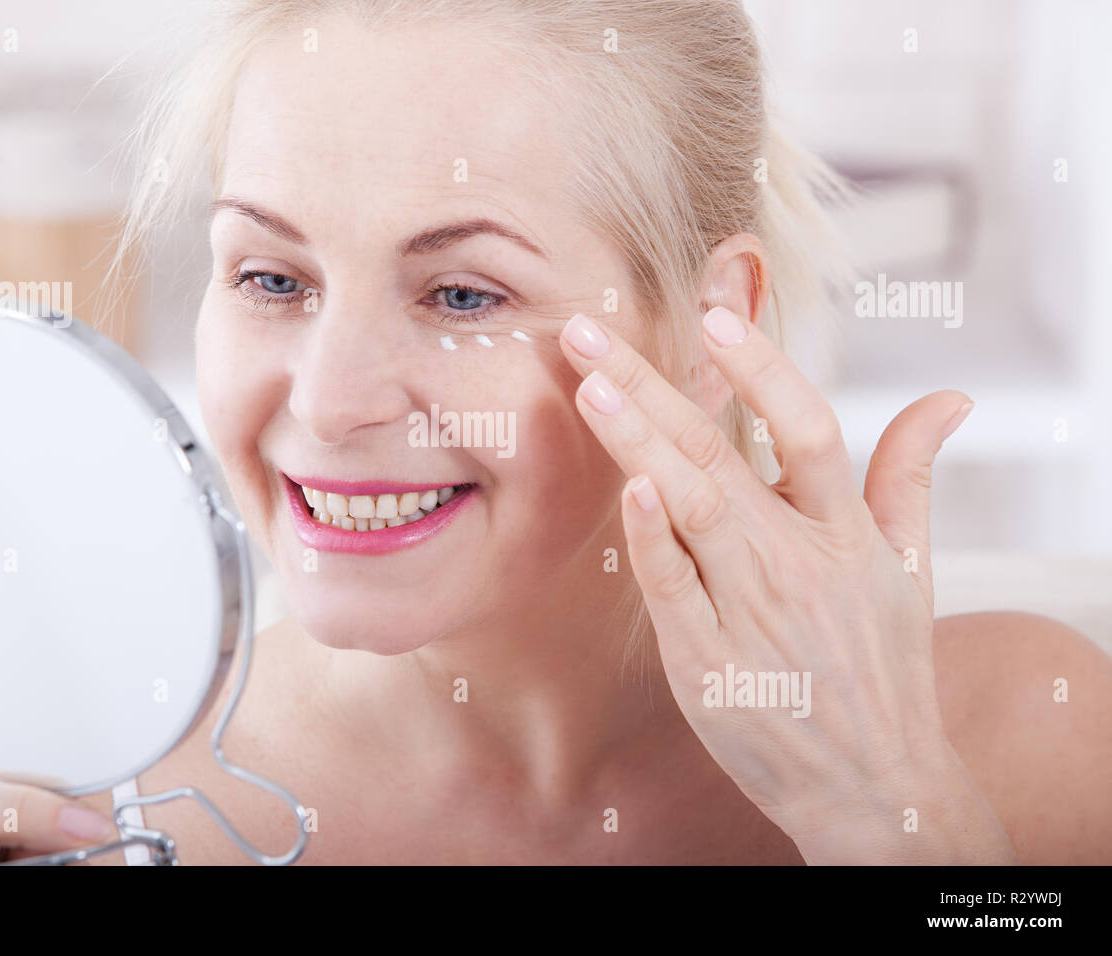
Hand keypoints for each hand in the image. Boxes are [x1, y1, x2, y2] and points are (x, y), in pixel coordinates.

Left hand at [560, 307, 1015, 863]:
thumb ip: (909, 475)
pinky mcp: (709, 666)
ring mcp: (751, 616)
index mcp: (846, 535)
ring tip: (591, 386)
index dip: (763, 369)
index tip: (714, 314)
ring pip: (690, 511)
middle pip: (720, 456)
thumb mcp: (910, 568)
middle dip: (649, 384)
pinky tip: (629, 491)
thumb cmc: (884, 666)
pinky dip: (652, 542)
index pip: (808, 430)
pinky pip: (674, 592)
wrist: (874, 786)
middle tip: (586, 332)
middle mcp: (798, 566)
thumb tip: (949, 397)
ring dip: (638, 444)